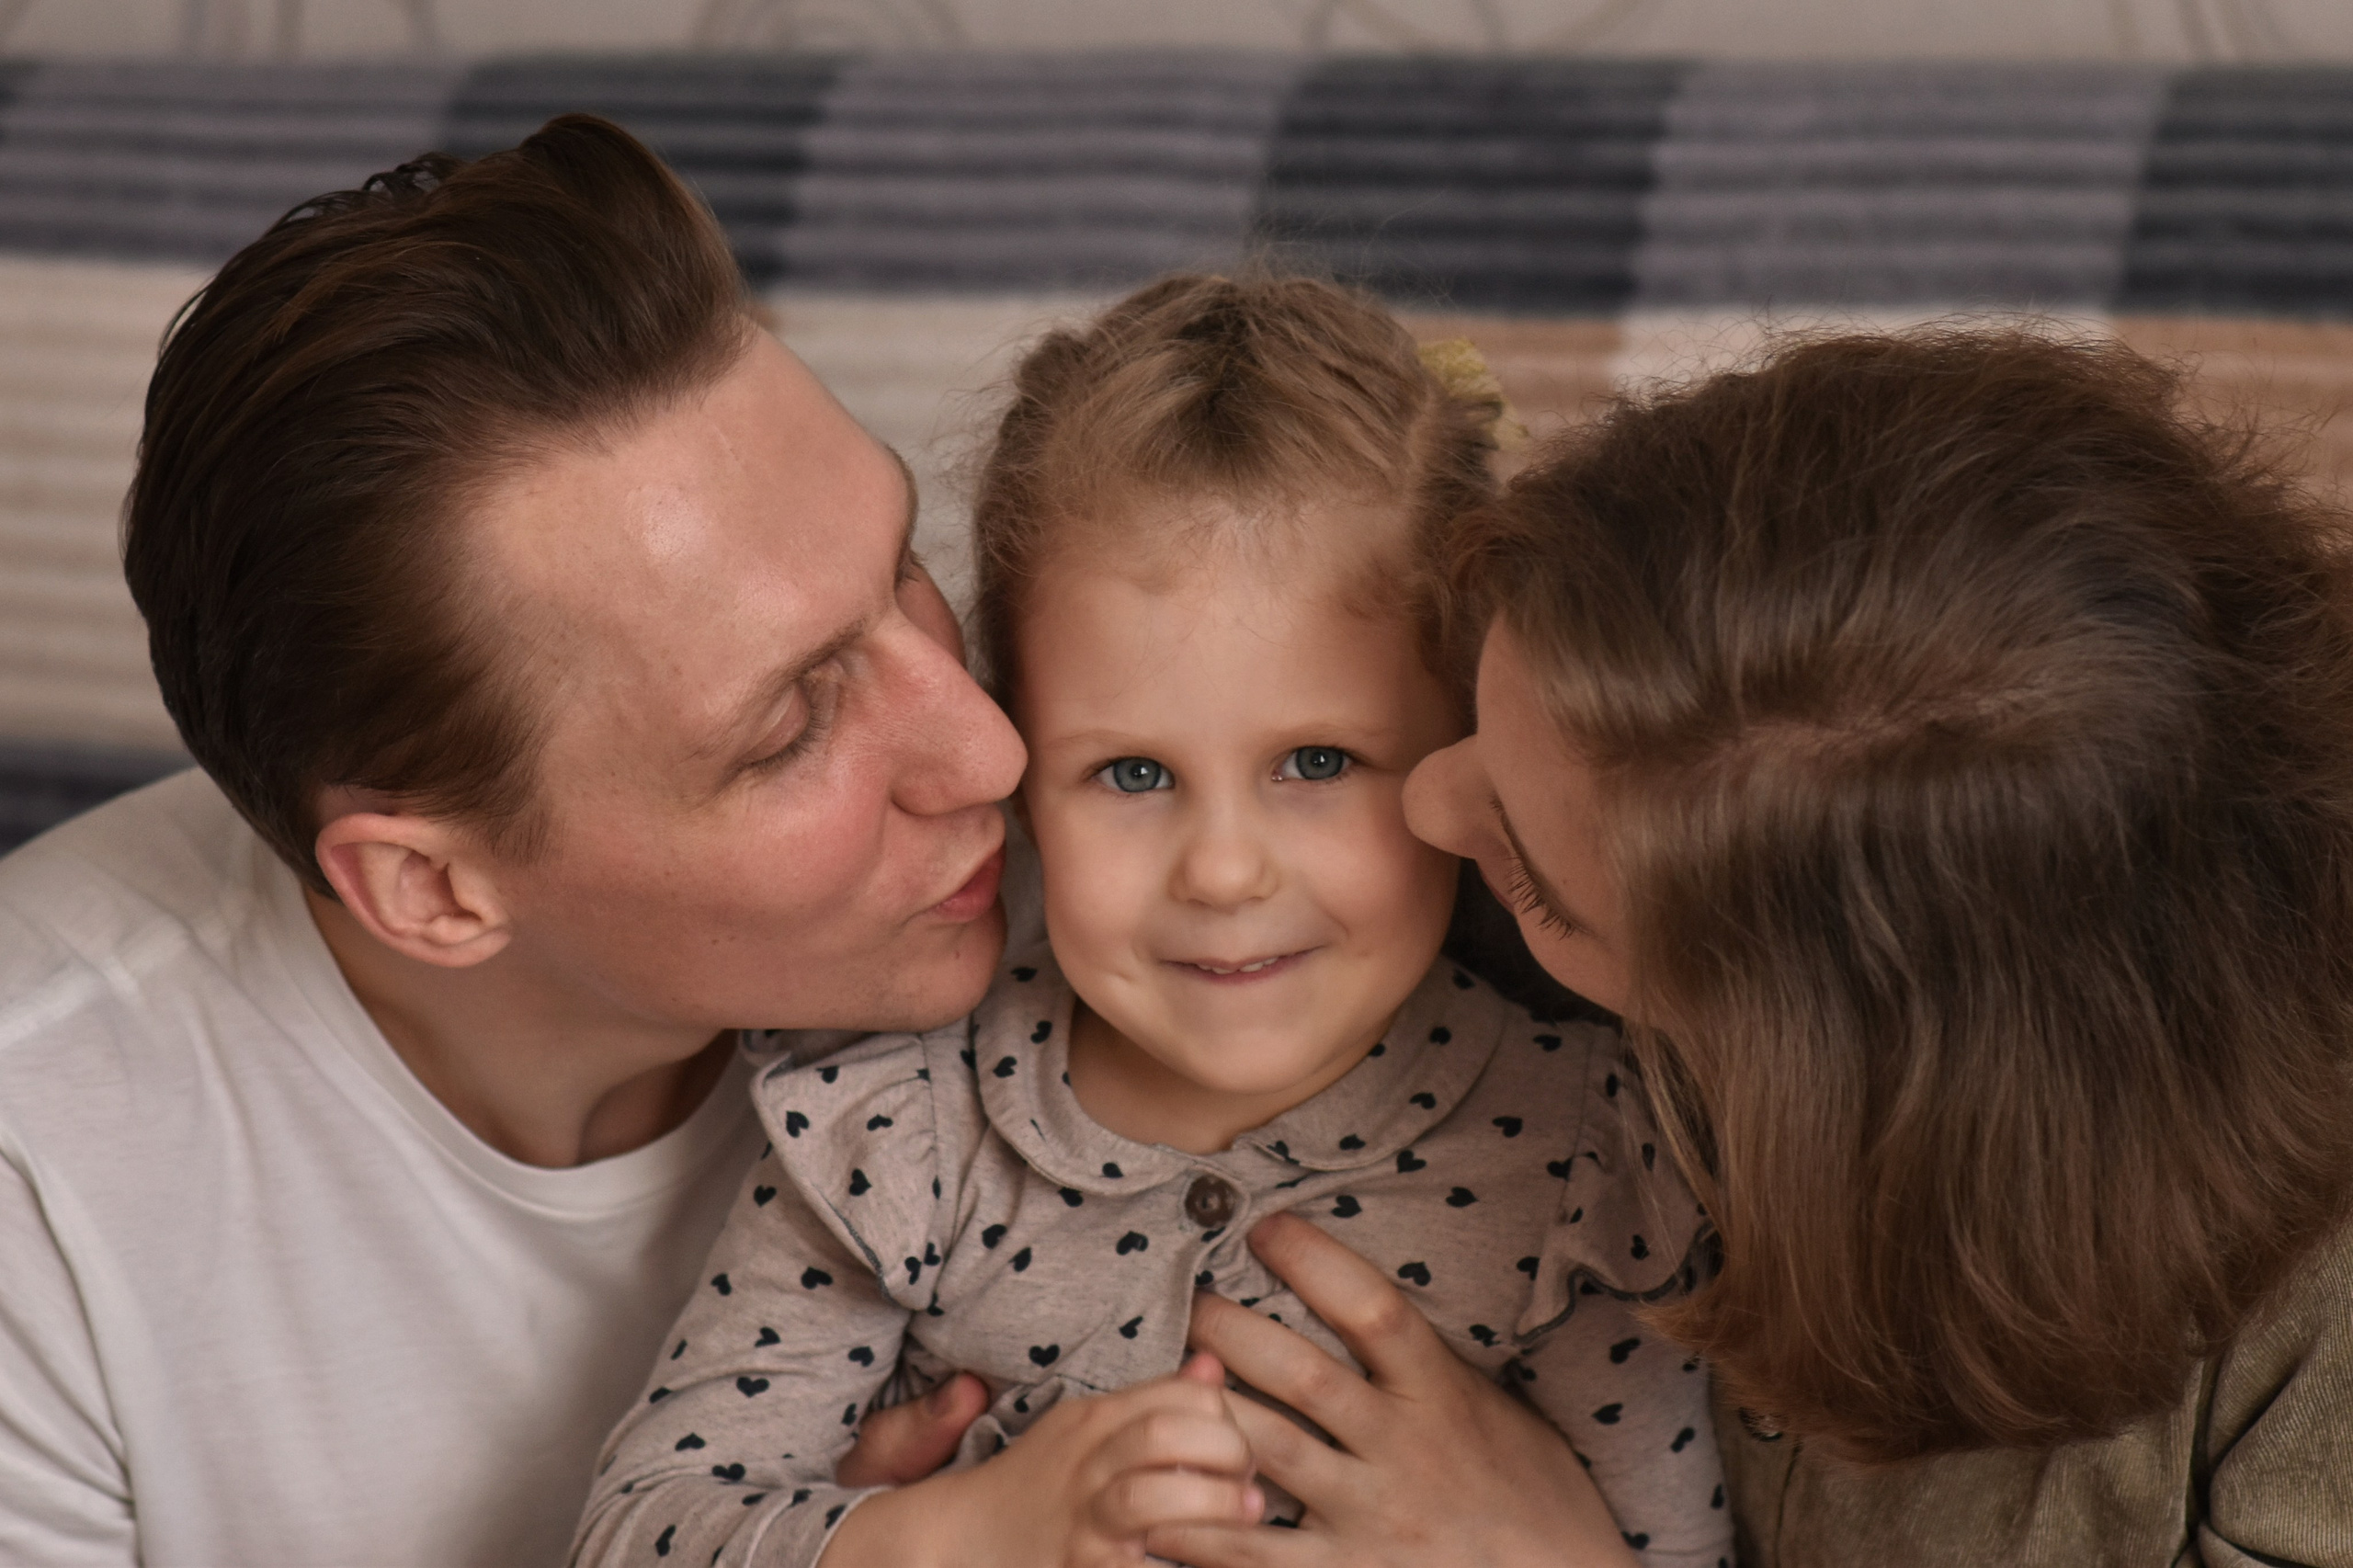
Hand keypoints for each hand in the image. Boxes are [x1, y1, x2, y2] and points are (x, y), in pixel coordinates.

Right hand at [822, 1353, 1262, 1567]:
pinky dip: (1173, 1560)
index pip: (1176, 1393)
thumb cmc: (1035, 1484)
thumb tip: (1212, 1368)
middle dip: (1226, 1450)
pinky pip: (1132, 1564)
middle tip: (1251, 1479)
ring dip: (1210, 1506)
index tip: (1239, 1442)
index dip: (1224, 1413)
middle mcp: (1086, 1463)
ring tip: (1246, 1513)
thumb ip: (1151, 1399)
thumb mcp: (1087, 1428)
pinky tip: (1200, 1560)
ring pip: (1149, 1498)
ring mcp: (1079, 1522)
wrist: (954, 1542)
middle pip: (1167, 1434)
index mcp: (1094, 1420)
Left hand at [1149, 1214, 1638, 1567]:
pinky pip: (1258, 1554)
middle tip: (1188, 1301)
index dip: (1313, 1259)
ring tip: (1160, 1379)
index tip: (1266, 1229)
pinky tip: (1155, 1509)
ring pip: (1268, 1448)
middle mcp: (1404, 1447)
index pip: (1371, 1307)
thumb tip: (1359, 1302)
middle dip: (1228, 1329)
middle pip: (1298, 1372)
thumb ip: (1429, 1363)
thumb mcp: (1495, 1407)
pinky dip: (1201, 1532)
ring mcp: (1373, 1514)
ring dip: (1203, 1409)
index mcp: (1442, 1392)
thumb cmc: (1534, 1491)